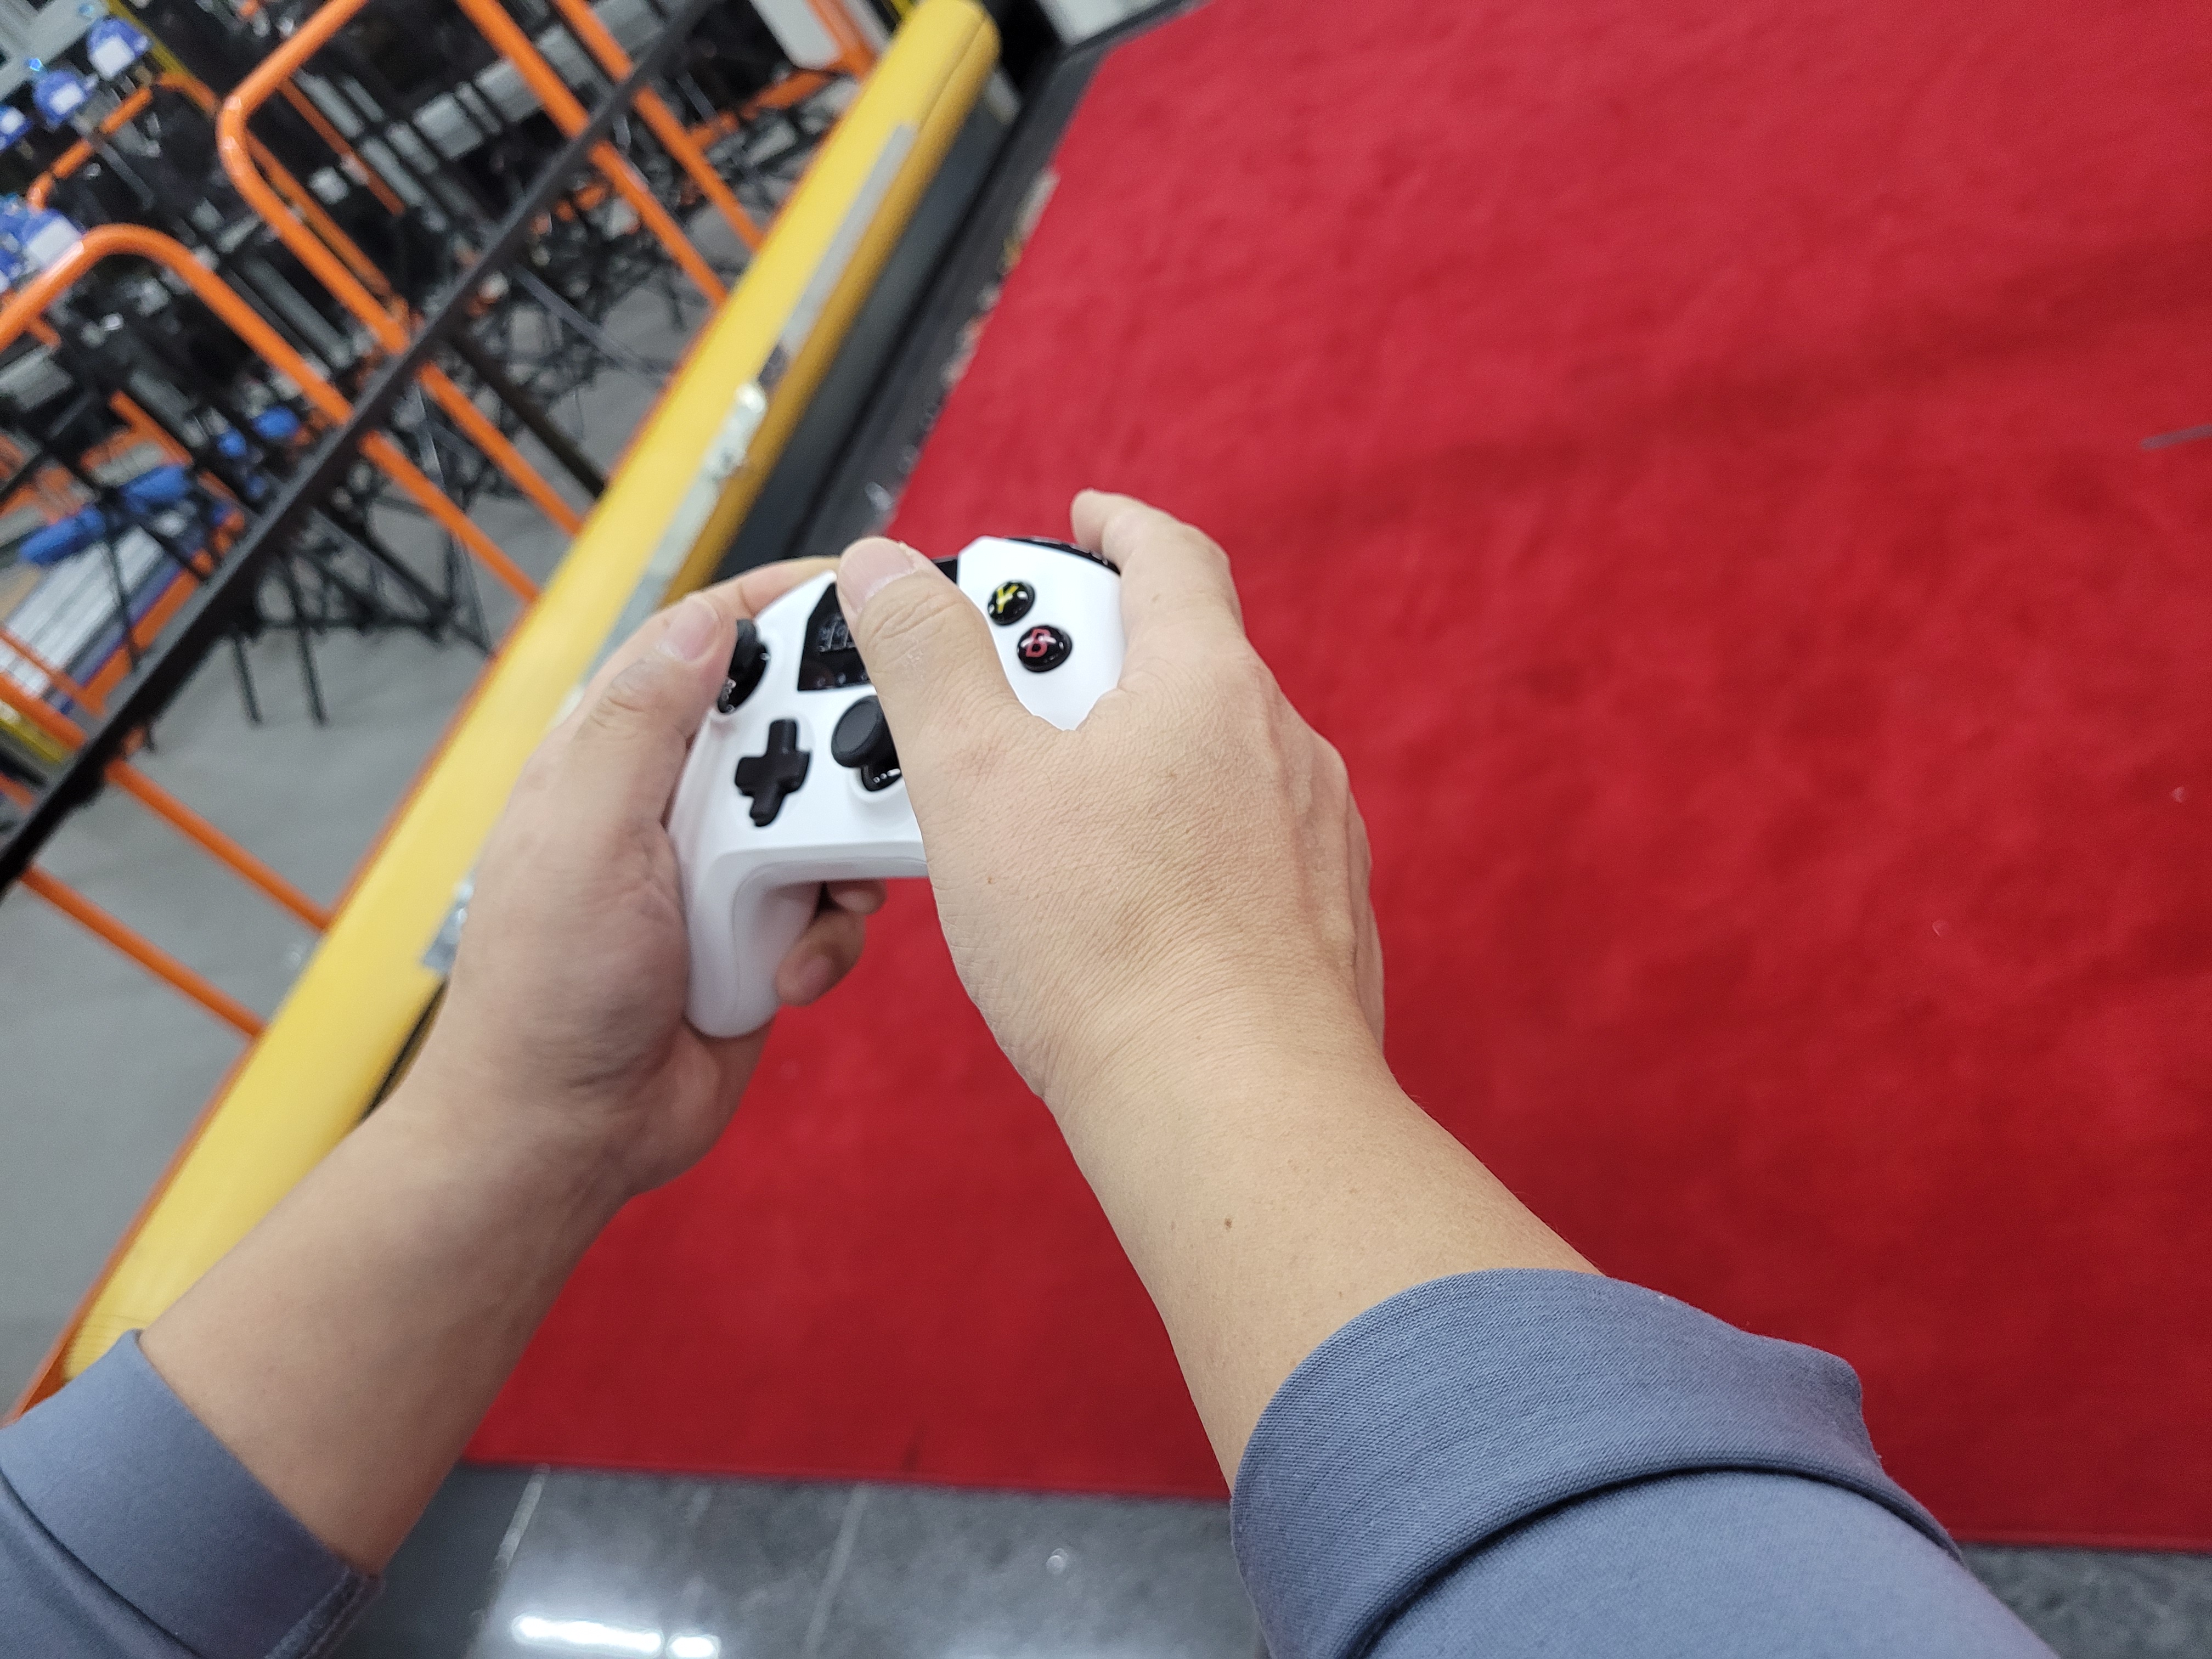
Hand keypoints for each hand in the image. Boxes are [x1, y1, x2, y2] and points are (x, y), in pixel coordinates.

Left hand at [414, 561, 884, 1201]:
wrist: (570, 1132)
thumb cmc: (548, 993)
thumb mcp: (585, 836)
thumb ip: (642, 724)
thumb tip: (703, 621)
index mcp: (613, 757)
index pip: (702, 644)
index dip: (776, 606)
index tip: (855, 587)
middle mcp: (673, 803)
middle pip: (787, 727)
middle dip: (833, 755)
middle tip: (864, 775)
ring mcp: (722, 871)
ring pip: (828, 819)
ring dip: (838, 861)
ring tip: (816, 900)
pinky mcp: (764, 934)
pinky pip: (834, 908)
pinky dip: (826, 941)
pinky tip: (786, 974)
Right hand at [836, 493, 1383, 1120]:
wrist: (1232, 1109)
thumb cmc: (1109, 951)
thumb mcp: (975, 783)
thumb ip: (926, 663)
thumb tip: (889, 569)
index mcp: (1209, 685)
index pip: (1170, 557)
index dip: (1117, 526)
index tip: (1084, 520)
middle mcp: (1284, 748)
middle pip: (1185, 663)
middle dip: (1096, 667)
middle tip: (1013, 707)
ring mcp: (1315, 839)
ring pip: (1216, 763)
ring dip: (1139, 762)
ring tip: (1054, 824)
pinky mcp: (1325, 924)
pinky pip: (1244, 852)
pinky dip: (1183, 848)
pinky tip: (1126, 912)